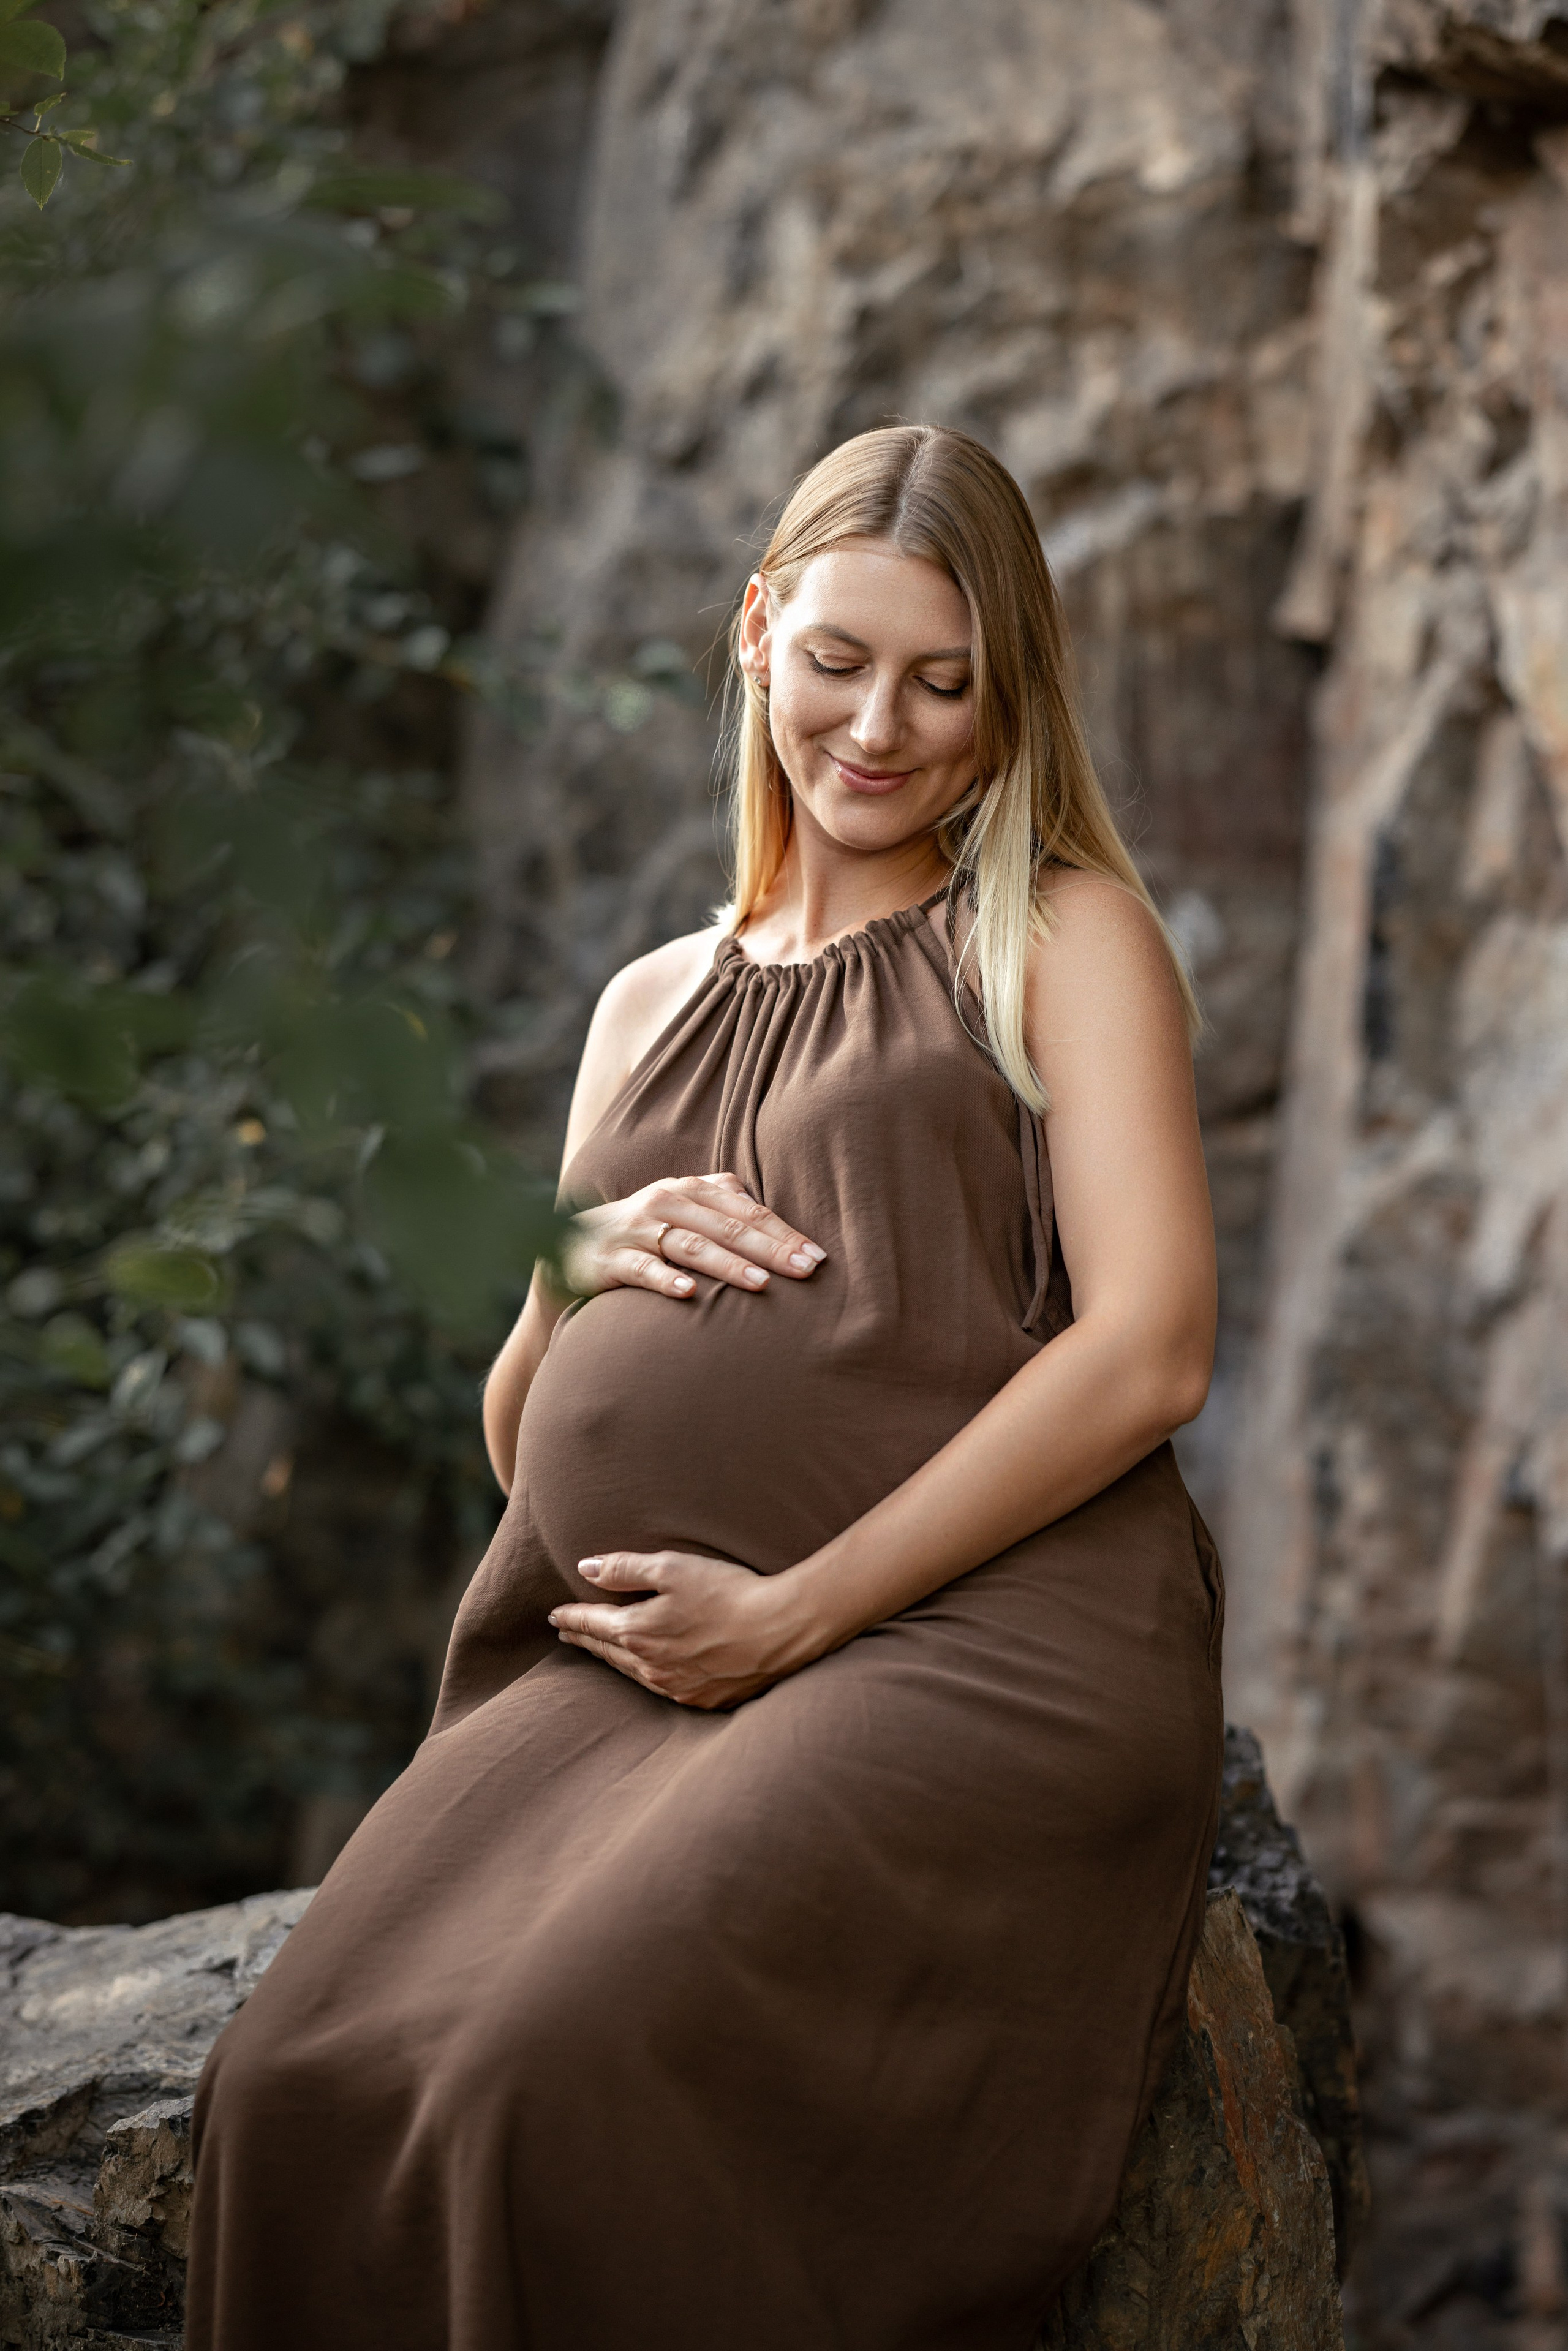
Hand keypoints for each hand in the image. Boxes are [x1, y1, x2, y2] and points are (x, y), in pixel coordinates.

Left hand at [549, 1549, 820, 1708]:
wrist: (780, 1631)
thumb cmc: (727, 1593)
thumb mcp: (672, 1568)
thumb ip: (625, 1569)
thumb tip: (586, 1568)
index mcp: (638, 1633)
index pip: (593, 1624)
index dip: (572, 1617)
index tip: (554, 1615)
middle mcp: (651, 1667)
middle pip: (607, 1651)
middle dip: (586, 1639)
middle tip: (568, 1632)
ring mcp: (677, 1688)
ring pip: (632, 1672)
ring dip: (612, 1658)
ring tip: (602, 1650)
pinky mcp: (703, 1699)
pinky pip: (663, 1687)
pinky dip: (647, 1675)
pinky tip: (649, 1671)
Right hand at [556, 1173, 824, 1304]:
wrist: (572, 1243)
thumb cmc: (645, 1227)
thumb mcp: (683, 1206)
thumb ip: (724, 1202)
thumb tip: (776, 1216)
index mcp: (691, 1190)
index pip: (748, 1210)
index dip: (784, 1232)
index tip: (818, 1255)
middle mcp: (666, 1204)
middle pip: (728, 1226)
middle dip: (770, 1249)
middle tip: (806, 1270)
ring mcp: (638, 1231)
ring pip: (691, 1246)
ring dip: (728, 1265)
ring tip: (761, 1285)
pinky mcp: (611, 1260)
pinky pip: (643, 1270)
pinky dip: (666, 1281)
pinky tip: (690, 1294)